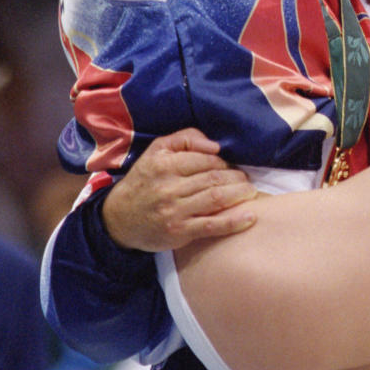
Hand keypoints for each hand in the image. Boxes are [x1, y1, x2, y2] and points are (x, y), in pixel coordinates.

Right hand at [101, 128, 259, 250]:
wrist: (118, 219)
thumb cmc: (144, 181)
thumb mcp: (157, 150)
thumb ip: (186, 138)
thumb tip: (215, 146)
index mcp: (165, 164)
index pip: (206, 160)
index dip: (224, 163)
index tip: (232, 166)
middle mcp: (169, 187)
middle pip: (214, 179)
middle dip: (236, 178)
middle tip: (246, 179)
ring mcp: (175, 211)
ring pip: (216, 198)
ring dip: (239, 194)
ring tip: (251, 192)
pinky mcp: (179, 231)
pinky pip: (212, 225)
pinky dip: (234, 222)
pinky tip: (250, 217)